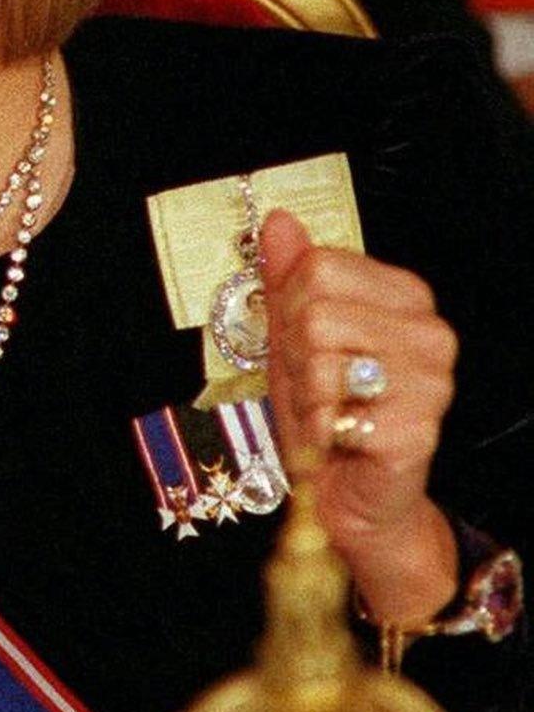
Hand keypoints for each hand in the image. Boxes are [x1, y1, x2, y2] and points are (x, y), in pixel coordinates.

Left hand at [260, 209, 457, 621]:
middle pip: (315, 308)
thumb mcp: (295, 337)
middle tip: (316, 384)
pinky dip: (318, 428)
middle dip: (296, 353)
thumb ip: (288, 276)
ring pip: (322, 354)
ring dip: (307, 392)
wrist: (349, 490)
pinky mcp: (418, 428)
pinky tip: (338, 437)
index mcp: (406, 298)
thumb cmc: (326, 410)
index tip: (304, 343)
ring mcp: (432, 382)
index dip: (290, 307)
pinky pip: (333, 407)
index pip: (318, 265)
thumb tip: (279, 220)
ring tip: (328, 409)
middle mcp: (430, 334)